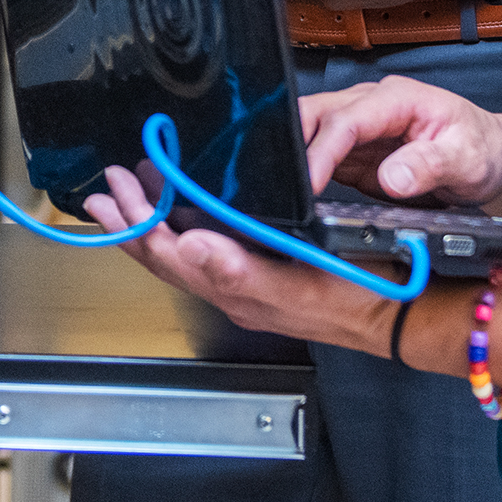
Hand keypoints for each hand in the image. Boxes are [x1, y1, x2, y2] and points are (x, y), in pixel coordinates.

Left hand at [84, 167, 395, 354]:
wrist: (392, 313)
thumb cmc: (353, 298)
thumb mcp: (298, 283)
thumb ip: (241, 270)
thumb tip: (189, 244)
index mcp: (233, 289)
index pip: (170, 257)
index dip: (138, 226)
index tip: (116, 194)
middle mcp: (232, 287)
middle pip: (168, 254)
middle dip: (134, 220)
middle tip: (109, 187)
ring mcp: (246, 280)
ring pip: (185, 250)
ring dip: (156, 218)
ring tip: (135, 189)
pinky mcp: (263, 269)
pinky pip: (210, 246)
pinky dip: (188, 221)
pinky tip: (189, 204)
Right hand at [300, 75, 501, 215]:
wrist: (495, 154)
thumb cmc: (484, 147)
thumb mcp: (467, 158)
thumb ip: (429, 165)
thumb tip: (391, 178)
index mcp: (398, 98)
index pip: (347, 118)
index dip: (323, 149)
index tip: (310, 180)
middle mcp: (374, 106)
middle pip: (316, 113)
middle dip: (291, 142)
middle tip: (280, 182)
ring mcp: (362, 129)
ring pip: (312, 130)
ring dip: (294, 156)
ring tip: (282, 189)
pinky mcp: (357, 154)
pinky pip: (322, 156)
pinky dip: (306, 170)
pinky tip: (299, 192)